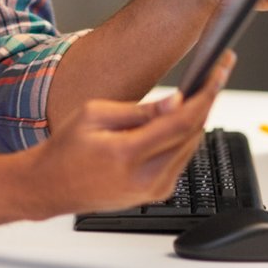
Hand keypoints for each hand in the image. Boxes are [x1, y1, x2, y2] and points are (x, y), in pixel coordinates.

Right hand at [24, 52, 235, 216]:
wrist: (49, 186)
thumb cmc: (65, 150)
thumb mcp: (94, 115)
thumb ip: (139, 110)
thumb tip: (175, 101)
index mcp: (128, 155)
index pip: (182, 122)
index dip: (205, 94)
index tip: (217, 73)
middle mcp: (146, 178)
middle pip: (194, 134)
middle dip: (206, 102)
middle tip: (212, 76)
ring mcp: (153, 190)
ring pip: (192, 147)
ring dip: (197, 119)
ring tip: (198, 93)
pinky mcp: (156, 194)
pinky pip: (182, 160)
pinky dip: (185, 137)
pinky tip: (180, 119)